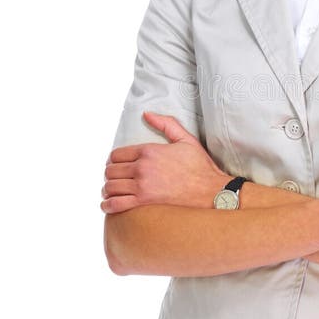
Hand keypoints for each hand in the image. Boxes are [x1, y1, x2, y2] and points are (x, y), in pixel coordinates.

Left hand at [101, 112, 227, 213]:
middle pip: (110, 171)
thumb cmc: (200, 166)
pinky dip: (108, 205)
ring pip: (110, 187)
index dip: (113, 160)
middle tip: (115, 179)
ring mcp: (142, 186)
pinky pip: (116, 204)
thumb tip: (146, 114)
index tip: (116, 165)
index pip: (116, 154)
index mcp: (149, 151)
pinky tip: (109, 204)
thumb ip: (165, 124)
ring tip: (112, 191)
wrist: (211, 191)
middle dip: (110, 174)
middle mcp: (142, 167)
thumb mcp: (186, 139)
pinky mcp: (144, 203)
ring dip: (108, 189)